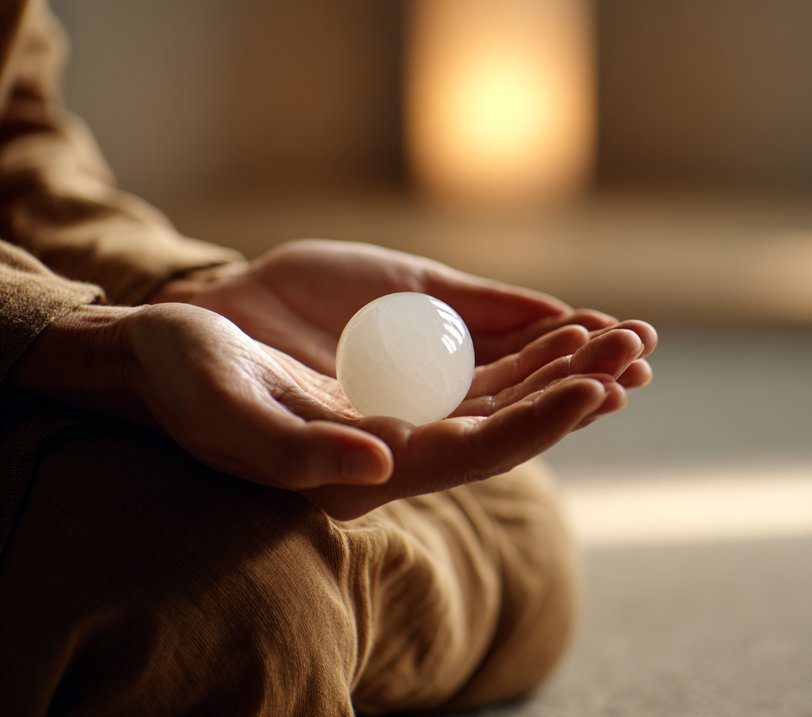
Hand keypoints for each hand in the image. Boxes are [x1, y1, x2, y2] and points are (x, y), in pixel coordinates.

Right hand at [7, 302, 633, 518]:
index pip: (479, 452)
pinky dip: (534, 335)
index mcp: (376, 466)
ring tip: (630, 334)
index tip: (595, 390)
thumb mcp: (229, 416)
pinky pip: (488, 352)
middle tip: (636, 353)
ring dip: (570, 361)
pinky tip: (576, 316)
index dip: (540, 424)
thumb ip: (299, 451)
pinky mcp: (412, 359)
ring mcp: (416, 397)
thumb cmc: (192, 389)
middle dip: (578, 386)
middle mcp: (410, 438)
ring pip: (512, 386)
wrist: (176, 351)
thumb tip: (382, 465)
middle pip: (514, 418)